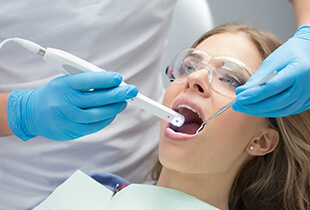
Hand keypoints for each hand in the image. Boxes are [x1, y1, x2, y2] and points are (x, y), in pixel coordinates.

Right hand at [7, 71, 137, 140]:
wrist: (31, 113)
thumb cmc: (53, 94)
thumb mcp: (65, 81)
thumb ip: (86, 81)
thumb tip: (111, 82)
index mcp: (62, 85)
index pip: (87, 80)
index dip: (105, 79)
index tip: (118, 78)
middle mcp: (64, 102)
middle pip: (96, 98)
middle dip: (118, 94)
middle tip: (131, 91)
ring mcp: (67, 118)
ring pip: (97, 114)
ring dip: (114, 108)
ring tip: (124, 102)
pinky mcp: (70, 131)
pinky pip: (93, 126)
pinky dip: (106, 120)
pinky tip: (112, 113)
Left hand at [232, 26, 309, 116]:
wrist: (309, 53)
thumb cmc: (291, 53)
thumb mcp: (273, 60)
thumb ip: (258, 77)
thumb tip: (241, 92)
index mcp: (298, 71)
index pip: (271, 88)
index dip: (253, 95)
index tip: (238, 98)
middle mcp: (306, 86)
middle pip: (276, 103)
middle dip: (253, 106)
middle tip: (236, 105)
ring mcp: (307, 96)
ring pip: (280, 110)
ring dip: (259, 111)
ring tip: (243, 107)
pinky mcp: (306, 102)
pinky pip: (285, 111)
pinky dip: (270, 111)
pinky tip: (257, 108)